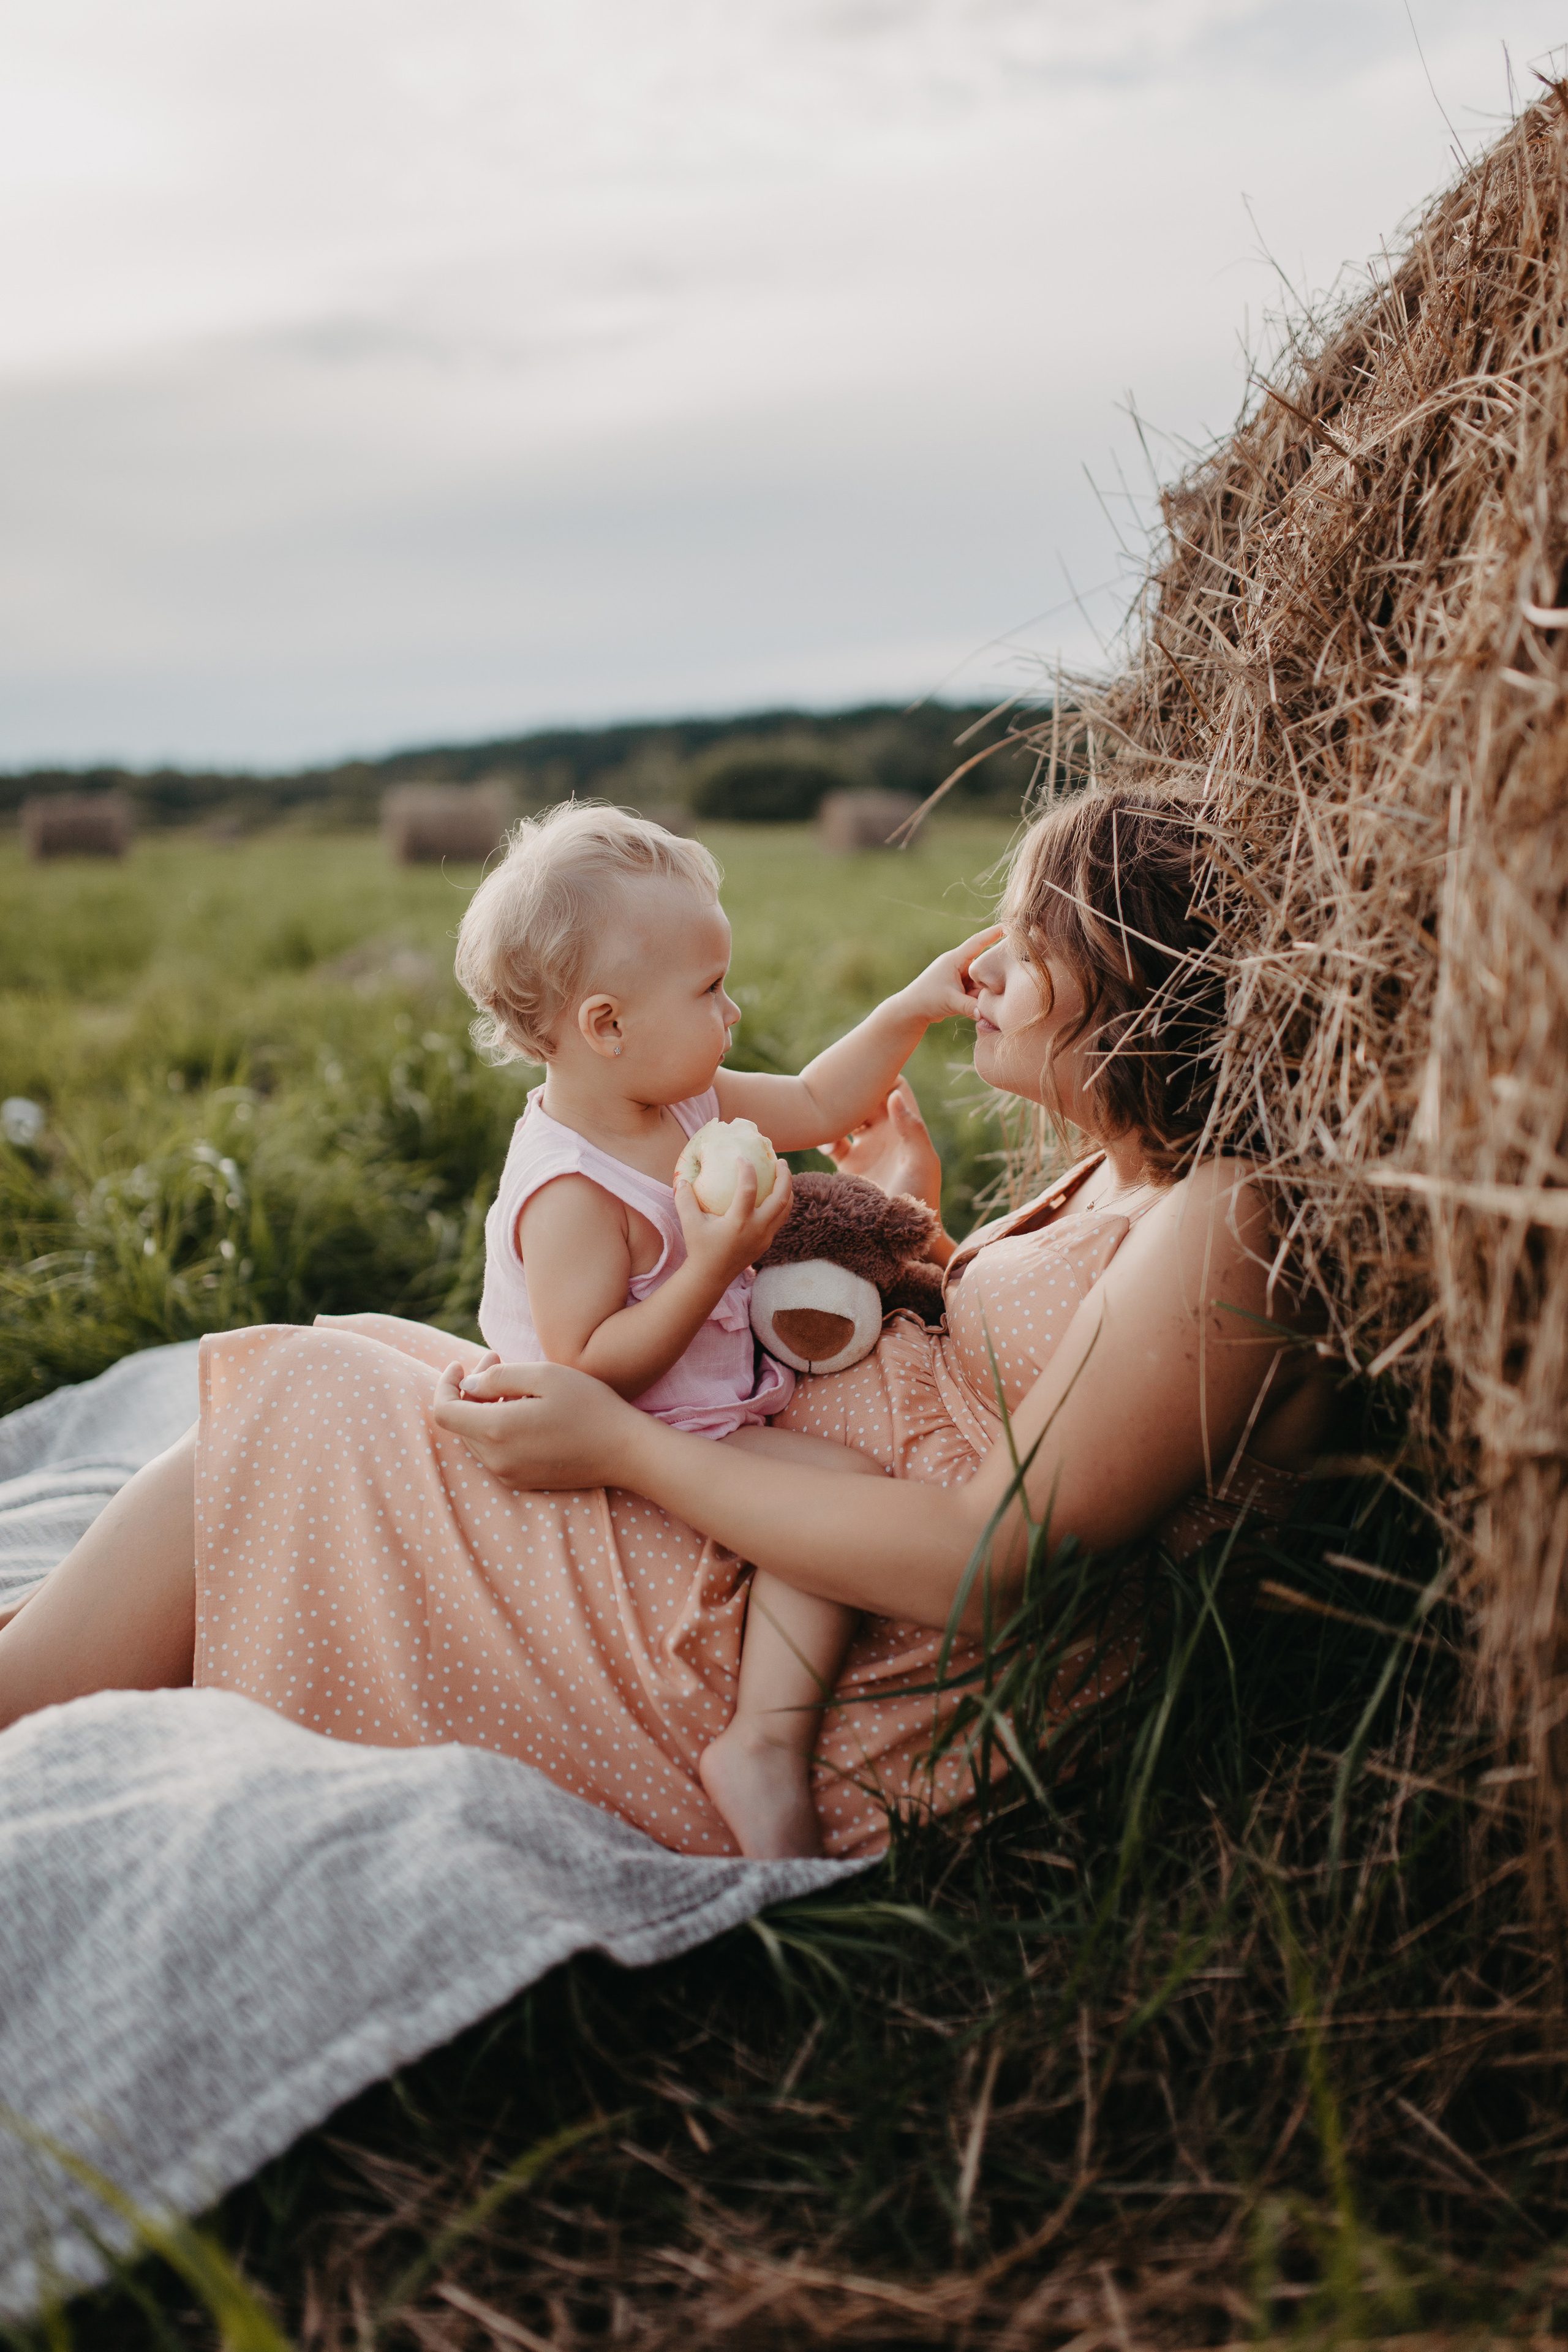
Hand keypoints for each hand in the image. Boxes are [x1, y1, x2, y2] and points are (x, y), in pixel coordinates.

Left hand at [431, 1356, 640, 1487]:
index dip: (444, 1385)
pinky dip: (497, 1427)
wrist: (626, 1452)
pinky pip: (494, 1451)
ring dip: (483, 1407)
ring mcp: (508, 1475)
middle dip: (469, 1389)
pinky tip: (523, 1408)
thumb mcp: (544, 1375)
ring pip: (477, 1437)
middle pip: (460, 1423)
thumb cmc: (589, 1406)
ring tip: (512, 1382)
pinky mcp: (523, 1482)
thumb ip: (497, 1376)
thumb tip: (467, 1387)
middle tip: (495, 1358)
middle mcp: (495, 1460)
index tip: (460, 1365)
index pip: (443, 1411)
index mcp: (496, 1431)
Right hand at [674, 1158, 794, 1290]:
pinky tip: (775, 1195)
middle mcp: (757, 1229)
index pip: (748, 1189)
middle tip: (780, 1161)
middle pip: (781, 1198)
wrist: (711, 1277)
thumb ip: (685, 1200)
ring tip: (783, 1175)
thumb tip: (682, 1178)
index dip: (747, 1170)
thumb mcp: (689, 1224)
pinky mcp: (766, 1243)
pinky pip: (780, 1220)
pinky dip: (782, 1205)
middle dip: (784, 1177)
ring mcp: (765, 1237)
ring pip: (785, 1210)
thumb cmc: (699, 1248)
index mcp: (738, 1222)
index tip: (742, 1158)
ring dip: (787, 1190)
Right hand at [825, 1075, 943, 1214]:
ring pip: (846, 1116)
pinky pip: (832, 1142)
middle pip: (866, 1098)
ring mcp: (865, 1147)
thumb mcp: (922, 1162)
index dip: (881, 1076)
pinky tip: (826, 1144)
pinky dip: (825, 1137)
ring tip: (830, 1117)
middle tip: (838, 1088)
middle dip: (853, 1090)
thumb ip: (911, 1128)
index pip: (893, 1087)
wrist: (903, 1234)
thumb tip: (892, 1095)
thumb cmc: (921, 1197)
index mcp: (904, 1125)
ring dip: (836, 1113)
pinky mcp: (848, 1165)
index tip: (865, 1072)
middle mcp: (884, 1132)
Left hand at [893, 923, 1003, 1029]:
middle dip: (995, 971)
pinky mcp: (961, 987)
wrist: (911, 1010)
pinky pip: (977, 989)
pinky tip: (984, 1005)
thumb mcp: (950, 1002)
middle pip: (984, 964)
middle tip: (1008, 978)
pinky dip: (981, 996)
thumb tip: (986, 1013)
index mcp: (955, 959)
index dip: (995, 933)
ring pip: (982, 979)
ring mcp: (960, 976)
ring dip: (987, 989)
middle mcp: (959, 965)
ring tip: (986, 999)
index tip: (1011, 926)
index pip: (978, 942)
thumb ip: (970, 1007)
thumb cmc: (926, 1000)